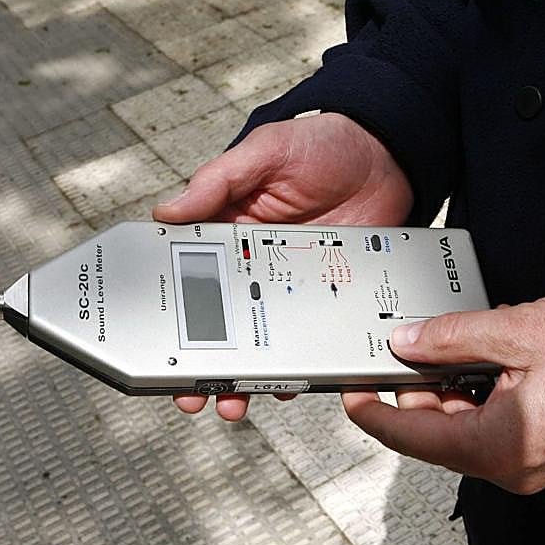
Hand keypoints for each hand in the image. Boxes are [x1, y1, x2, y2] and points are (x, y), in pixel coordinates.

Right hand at [152, 112, 413, 420]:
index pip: (189, 277)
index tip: (155, 345)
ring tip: (234, 399)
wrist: (389, 154)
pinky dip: (301, 365)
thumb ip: (219, 180)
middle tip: (193, 390)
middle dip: (203, 362)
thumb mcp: (265, 152)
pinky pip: (311, 338)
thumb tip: (167, 211)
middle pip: (222, 323)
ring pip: (263, 341)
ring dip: (246, 375)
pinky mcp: (329, 298)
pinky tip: (290, 384)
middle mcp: (257, 266)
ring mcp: (294, 287)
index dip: (170, 313)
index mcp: (229, 232)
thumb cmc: (323, 145)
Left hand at [342, 293, 544, 493]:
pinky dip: (488, 396)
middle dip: (422, 391)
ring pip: (471, 430)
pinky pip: (502, 429)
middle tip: (419, 344)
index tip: (350, 391)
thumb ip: (453, 339)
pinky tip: (501, 358)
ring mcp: (538, 466)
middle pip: (439, 435)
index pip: (411, 439)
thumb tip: (407, 343)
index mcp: (496, 447)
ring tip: (469, 342)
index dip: (373, 413)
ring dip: (458, 390)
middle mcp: (513, 469)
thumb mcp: (519, 330)